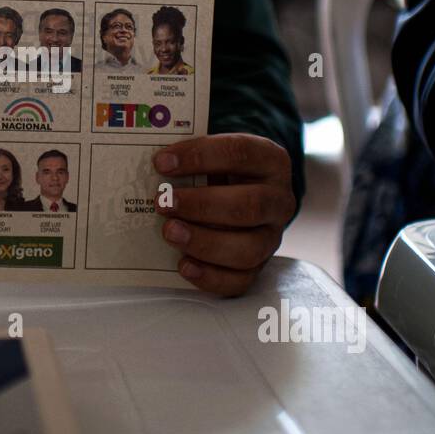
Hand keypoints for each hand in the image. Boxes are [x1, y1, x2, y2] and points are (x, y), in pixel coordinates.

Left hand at [153, 133, 295, 295]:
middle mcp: (279, 200)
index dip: (200, 157)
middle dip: (202, 205)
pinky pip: (241, 280)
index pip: (240, 153)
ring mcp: (272, 237)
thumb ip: (192, 160)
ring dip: (204, 242)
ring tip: (170, 232)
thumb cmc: (222, 172)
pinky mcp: (259, 266)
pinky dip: (210, 276)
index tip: (162, 163)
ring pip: (248, 248)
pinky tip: (183, 265)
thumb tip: (155, 167)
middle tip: (163, 203)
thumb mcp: (214, 156)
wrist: (242, 197)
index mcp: (270, 161)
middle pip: (251, 205)